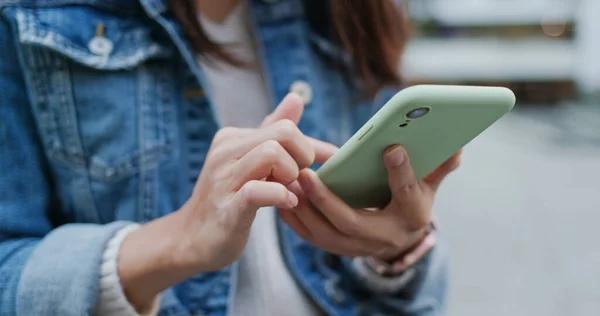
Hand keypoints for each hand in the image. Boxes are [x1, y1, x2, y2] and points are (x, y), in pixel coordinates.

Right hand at [116, 93, 337, 308]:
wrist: (192, 238)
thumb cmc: (229, 198)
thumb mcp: (249, 160)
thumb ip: (272, 130)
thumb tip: (296, 97)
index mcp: (232, 138)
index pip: (284, 126)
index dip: (312, 145)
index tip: (331, 160)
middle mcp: (225, 152)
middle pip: (282, 133)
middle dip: (303, 155)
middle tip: (299, 178)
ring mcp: (223, 179)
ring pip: (272, 154)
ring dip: (291, 174)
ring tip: (289, 190)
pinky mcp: (227, 208)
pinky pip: (259, 191)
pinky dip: (280, 196)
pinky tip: (287, 203)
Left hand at [281, 145, 460, 261]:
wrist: (398, 234)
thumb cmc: (412, 200)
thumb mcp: (430, 182)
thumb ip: (439, 163)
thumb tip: (458, 142)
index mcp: (412, 215)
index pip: (408, 194)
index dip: (402, 172)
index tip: (391, 148)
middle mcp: (385, 237)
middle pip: (353, 222)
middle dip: (327, 200)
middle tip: (306, 174)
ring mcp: (359, 248)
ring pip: (326, 234)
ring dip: (304, 209)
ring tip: (288, 182)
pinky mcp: (338, 248)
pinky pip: (312, 237)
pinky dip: (295, 219)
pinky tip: (282, 197)